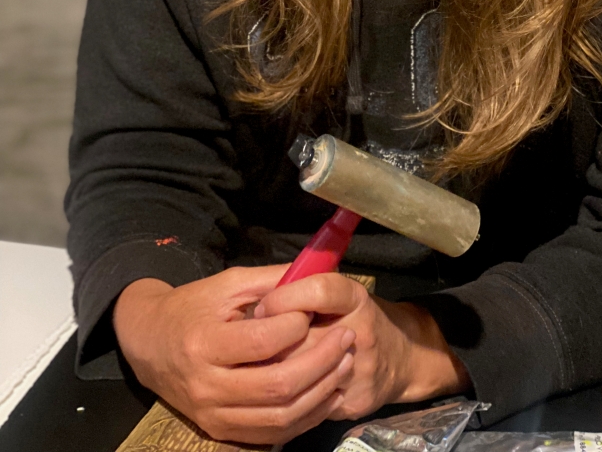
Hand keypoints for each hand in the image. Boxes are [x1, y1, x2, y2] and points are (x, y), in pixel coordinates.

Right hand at [113, 267, 355, 444]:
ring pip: (280, 417)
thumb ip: (271, 281)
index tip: (311, 311)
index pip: (262, 342)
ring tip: (344, 366)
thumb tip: (316, 272)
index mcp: (204, 343)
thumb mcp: (227, 284)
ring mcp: (213, 415)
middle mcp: (206, 386)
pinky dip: (305, 418)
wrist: (149, 343)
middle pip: (277, 386)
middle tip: (346, 340)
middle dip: (321, 362)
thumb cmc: (191, 307)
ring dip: (320, 393)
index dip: (295, 327)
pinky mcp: (220, 431)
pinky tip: (326, 394)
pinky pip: (271, 435)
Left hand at [255, 273, 469, 419]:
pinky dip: (290, 396)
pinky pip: (308, 402)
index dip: (284, 298)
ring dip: (274, 370)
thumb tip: (262, 297)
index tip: (264, 306)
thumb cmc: (357, 317)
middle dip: (270, 341)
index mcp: (355, 297)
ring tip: (264, 363)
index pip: (319, 291)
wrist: (401, 358)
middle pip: (302, 337)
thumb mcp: (339, 292)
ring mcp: (359, 370)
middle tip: (254, 341)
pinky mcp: (353, 402)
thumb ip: (305, 288)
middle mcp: (361, 331)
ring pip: (300, 374)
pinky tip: (283, 388)